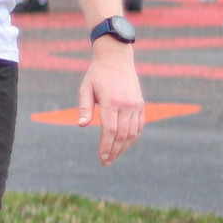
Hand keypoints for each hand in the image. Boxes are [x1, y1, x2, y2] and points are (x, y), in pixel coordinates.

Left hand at [75, 36, 145, 164]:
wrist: (117, 60)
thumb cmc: (96, 75)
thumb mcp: (86, 88)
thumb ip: (84, 107)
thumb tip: (81, 125)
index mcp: (112, 102)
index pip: (110, 130)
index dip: (106, 146)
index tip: (102, 158)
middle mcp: (127, 105)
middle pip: (122, 135)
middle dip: (114, 151)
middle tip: (106, 163)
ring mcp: (136, 105)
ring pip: (133, 133)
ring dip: (124, 147)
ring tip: (114, 157)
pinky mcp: (141, 105)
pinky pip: (139, 126)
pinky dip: (133, 138)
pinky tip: (124, 145)